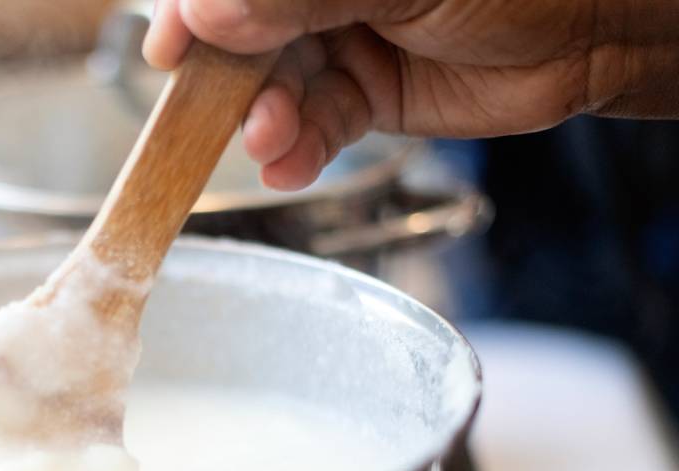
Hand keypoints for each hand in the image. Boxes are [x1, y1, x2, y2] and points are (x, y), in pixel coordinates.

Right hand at [143, 0, 678, 188]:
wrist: (592, 32)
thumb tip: (208, 14)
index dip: (193, 11)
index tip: (170, 47)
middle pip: (242, 34)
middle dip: (231, 78)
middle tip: (225, 111)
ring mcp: (341, 40)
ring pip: (274, 86)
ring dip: (264, 120)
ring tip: (270, 139)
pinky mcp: (364, 96)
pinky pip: (313, 126)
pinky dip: (297, 149)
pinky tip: (287, 164)